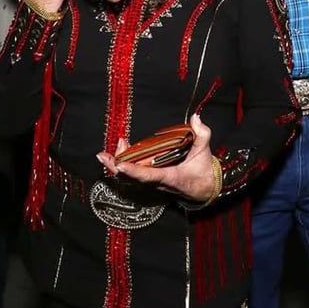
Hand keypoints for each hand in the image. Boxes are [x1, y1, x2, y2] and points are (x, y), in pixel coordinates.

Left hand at [96, 114, 217, 202]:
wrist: (203, 189)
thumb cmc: (202, 172)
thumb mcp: (204, 152)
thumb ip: (202, 134)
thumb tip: (195, 118)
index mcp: (169, 177)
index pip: (148, 175)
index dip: (133, 171)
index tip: (120, 165)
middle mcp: (157, 182)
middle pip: (130, 179)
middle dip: (115, 167)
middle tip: (103, 155)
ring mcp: (152, 182)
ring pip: (129, 178)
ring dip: (116, 165)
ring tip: (109, 151)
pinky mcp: (150, 180)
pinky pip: (132, 175)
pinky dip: (123, 164)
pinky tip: (120, 152)